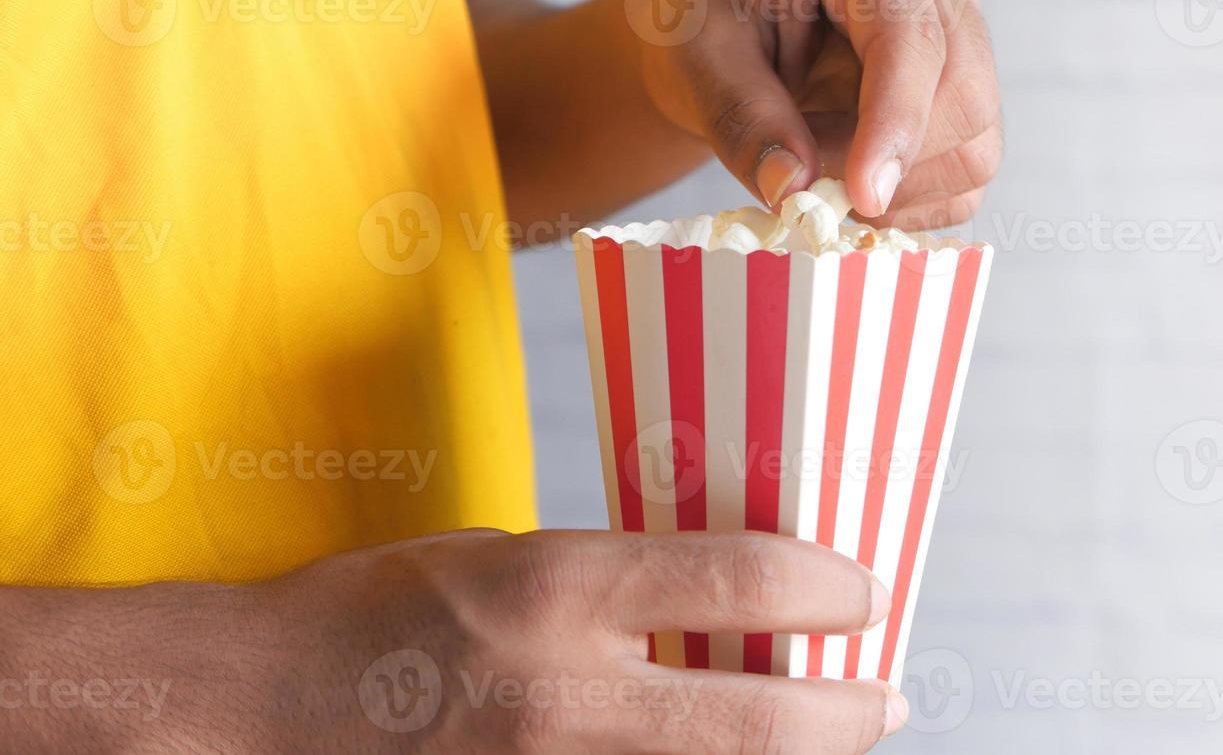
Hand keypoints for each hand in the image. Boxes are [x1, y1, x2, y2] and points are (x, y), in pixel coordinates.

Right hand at [226, 529, 903, 752]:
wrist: (266, 710)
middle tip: (888, 697)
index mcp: (556, 592)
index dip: (829, 586)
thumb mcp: (507, 556)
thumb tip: (725, 600)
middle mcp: (565, 697)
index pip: (742, 583)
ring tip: (828, 734)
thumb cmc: (381, 612)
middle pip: (764, 723)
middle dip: (849, 714)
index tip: (861, 591)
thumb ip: (617, 582)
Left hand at [638, 0, 1001, 226]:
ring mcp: (962, 45)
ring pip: (976, 147)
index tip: (861, 193)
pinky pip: (966, 182)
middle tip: (805, 175)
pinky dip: (910, 207)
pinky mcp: (965, 106)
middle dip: (889, 163)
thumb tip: (792, 187)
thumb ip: (742, 119)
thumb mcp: (699, 64)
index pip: (912, 37)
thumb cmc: (707, 34)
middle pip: (964, 97)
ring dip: (897, 191)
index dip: (896, 121)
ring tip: (817, 168)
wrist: (722, 50)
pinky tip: (851, 187)